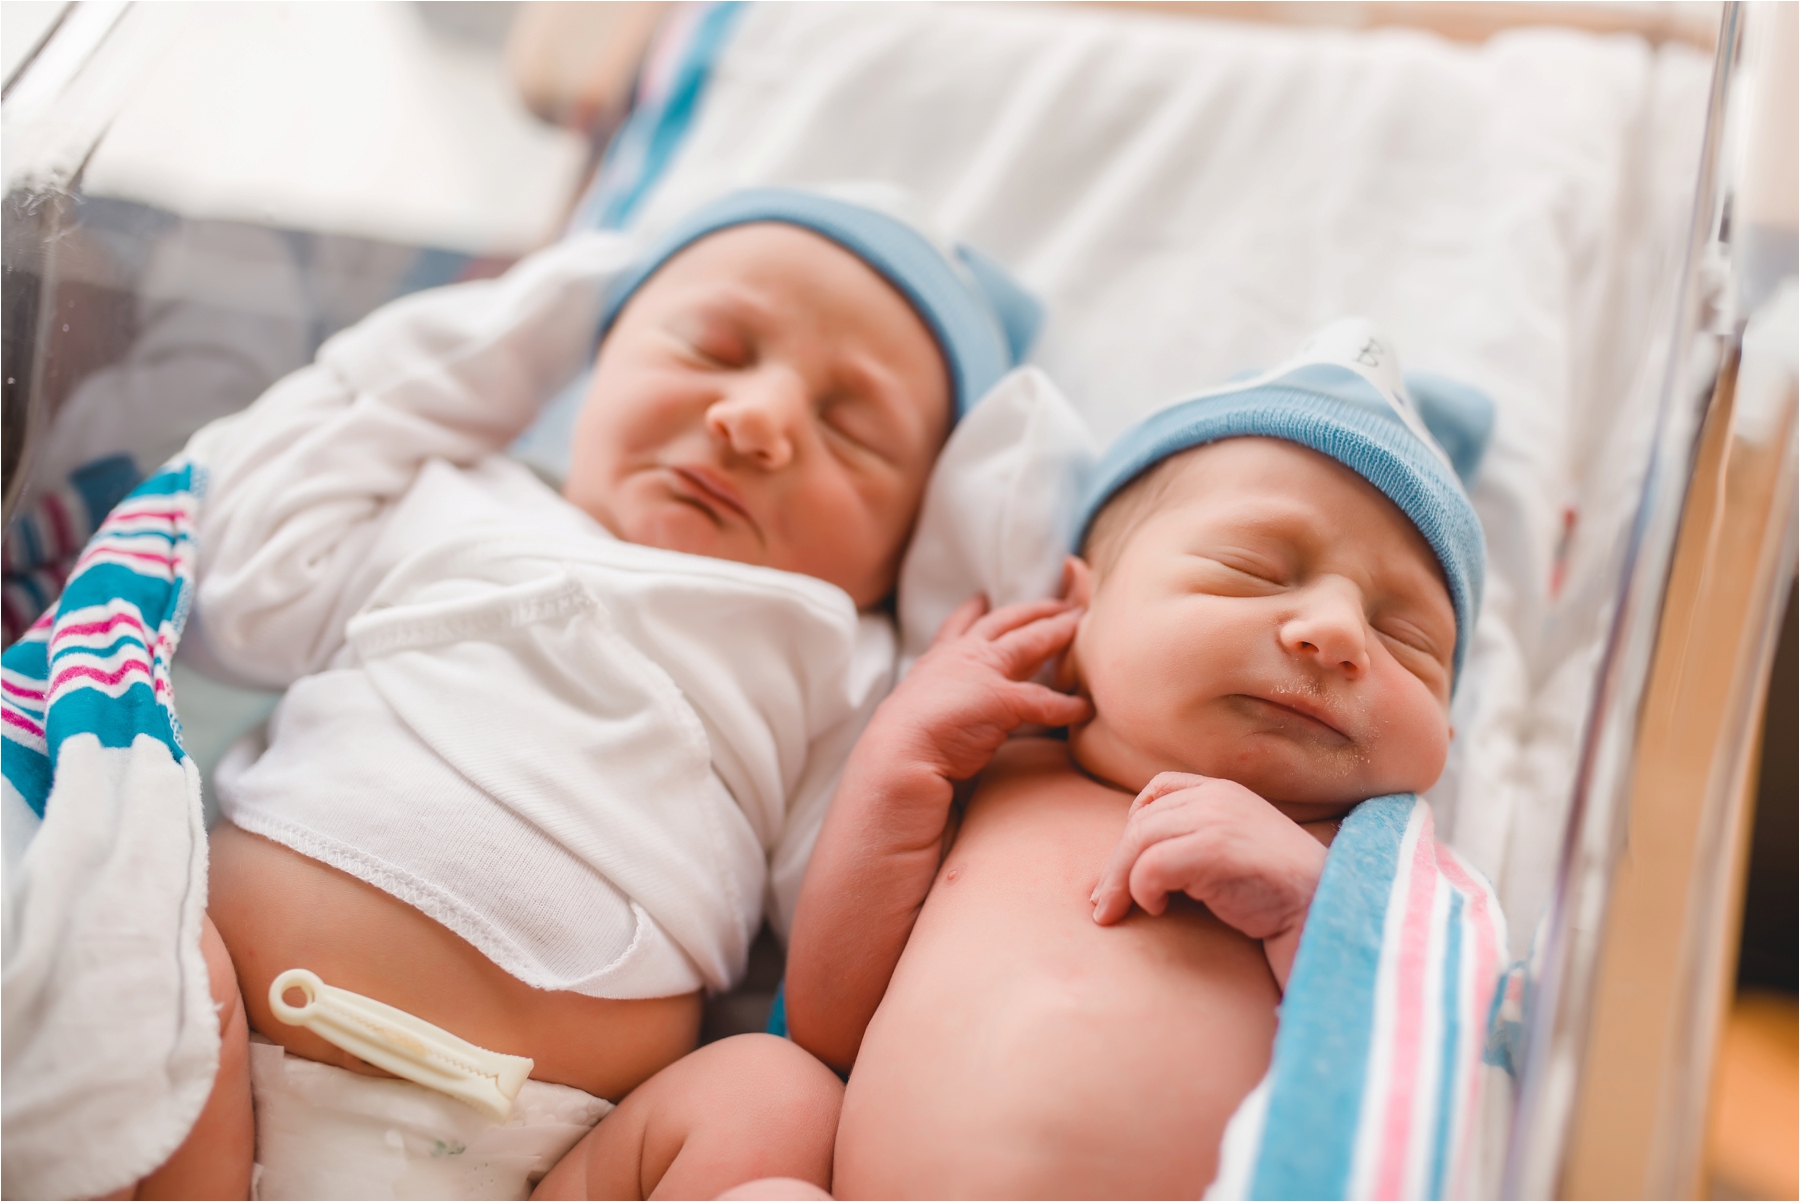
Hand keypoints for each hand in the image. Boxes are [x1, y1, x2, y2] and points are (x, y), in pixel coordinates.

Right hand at [871, 594, 1091, 783]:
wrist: (897, 755)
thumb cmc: (900, 745)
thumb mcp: (911, 714)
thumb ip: (928, 707)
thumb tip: (927, 720)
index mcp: (937, 661)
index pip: (958, 627)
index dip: (971, 612)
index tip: (981, 599)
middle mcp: (961, 658)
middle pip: (1006, 622)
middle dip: (1035, 609)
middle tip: (1059, 603)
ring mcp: (984, 675)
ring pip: (1032, 643)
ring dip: (1059, 632)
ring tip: (1080, 624)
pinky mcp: (1004, 701)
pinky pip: (1047, 702)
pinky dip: (1069, 706)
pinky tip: (1085, 708)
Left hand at [1089, 773, 1329, 987]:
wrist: (1322, 912)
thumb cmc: (1274, 890)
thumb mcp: (1233, 845)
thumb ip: (1196, 834)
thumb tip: (1134, 856)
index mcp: (1224, 790)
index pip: (1158, 789)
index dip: (1132, 824)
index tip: (1124, 862)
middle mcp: (1219, 797)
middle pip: (1140, 821)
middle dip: (1114, 865)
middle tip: (1102, 905)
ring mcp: (1218, 819)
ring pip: (1139, 842)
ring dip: (1120, 882)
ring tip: (1120, 911)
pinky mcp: (1216, 849)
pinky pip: (1153, 865)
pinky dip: (1143, 889)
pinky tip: (1158, 908)